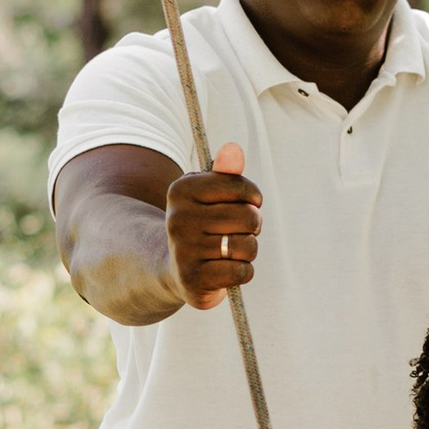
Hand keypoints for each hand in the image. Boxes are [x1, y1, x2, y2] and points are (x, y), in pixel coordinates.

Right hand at [166, 140, 261, 307]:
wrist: (176, 269)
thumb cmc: (203, 224)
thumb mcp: (211, 194)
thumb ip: (226, 172)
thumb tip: (233, 149)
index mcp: (181, 190)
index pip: (240, 187)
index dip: (253, 197)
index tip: (247, 203)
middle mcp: (177, 218)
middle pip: (248, 217)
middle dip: (253, 226)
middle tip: (240, 230)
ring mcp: (184, 250)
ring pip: (247, 246)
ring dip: (249, 250)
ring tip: (233, 250)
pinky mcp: (193, 279)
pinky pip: (241, 272)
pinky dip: (243, 272)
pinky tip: (229, 269)